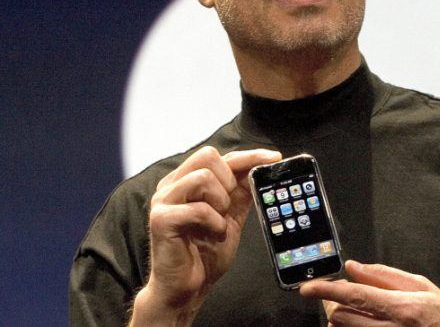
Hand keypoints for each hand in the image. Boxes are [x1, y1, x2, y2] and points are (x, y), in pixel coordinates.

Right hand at [130, 146, 280, 325]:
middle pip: (207, 156)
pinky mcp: (161, 219)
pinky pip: (198, 208)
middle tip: (229, 206)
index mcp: (186, 180)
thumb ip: (240, 191)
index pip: (219, 156)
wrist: (186, 289)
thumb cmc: (204, 252)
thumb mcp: (230, 215)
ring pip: (202, 177)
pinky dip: (215, 223)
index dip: (248, 155)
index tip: (274, 158)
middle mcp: (172, 185)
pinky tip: (214, 234)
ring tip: (219, 222)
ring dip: (221, 202)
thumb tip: (262, 167)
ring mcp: (163, 200)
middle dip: (228, 180)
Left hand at [300, 260, 439, 326]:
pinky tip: (363, 322)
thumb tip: (353, 268)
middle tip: (342, 297)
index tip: (307, 287)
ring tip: (359, 312)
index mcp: (403, 308)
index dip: (327, 290)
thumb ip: (385, 276)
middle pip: (343, 318)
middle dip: (335, 305)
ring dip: (342, 320)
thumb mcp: (422, 286)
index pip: (355, 296)